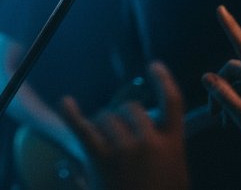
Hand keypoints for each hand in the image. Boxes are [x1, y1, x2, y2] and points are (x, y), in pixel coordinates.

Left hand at [61, 62, 188, 189]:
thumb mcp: (175, 175)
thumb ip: (166, 150)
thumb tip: (153, 132)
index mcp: (172, 144)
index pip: (172, 101)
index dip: (163, 79)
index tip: (154, 65)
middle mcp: (149, 141)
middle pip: (131, 109)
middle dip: (122, 117)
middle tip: (117, 135)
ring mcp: (124, 149)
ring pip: (106, 118)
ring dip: (102, 126)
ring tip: (104, 146)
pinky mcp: (100, 159)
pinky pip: (83, 129)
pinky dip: (71, 114)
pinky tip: (66, 102)